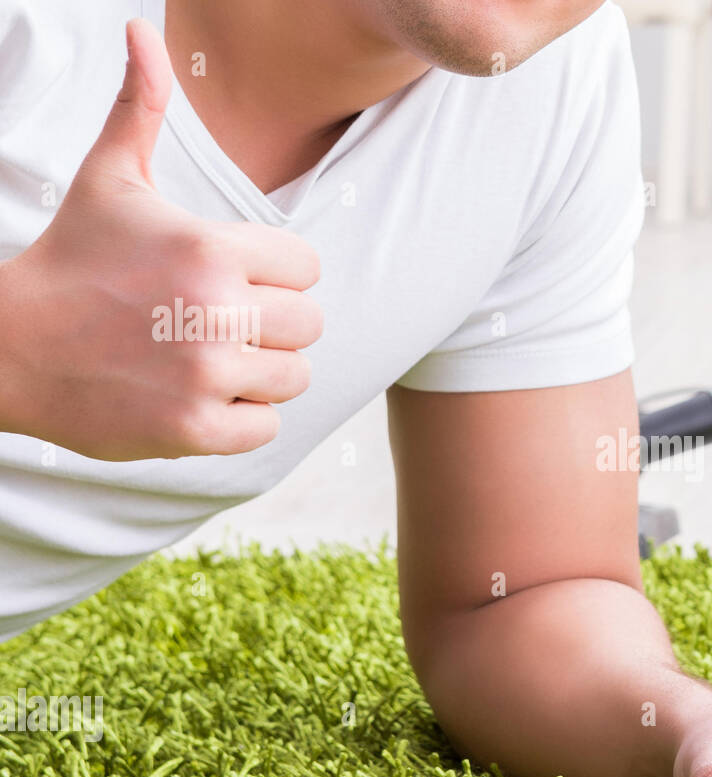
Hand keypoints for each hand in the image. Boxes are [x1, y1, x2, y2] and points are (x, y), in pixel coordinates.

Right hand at [0, 19, 321, 460]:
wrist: (9, 348)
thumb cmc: (72, 261)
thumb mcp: (109, 179)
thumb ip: (140, 107)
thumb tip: (143, 33)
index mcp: (212, 249)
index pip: (306, 268)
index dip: (275, 275)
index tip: (233, 279)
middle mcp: (218, 312)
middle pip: (308, 324)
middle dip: (271, 324)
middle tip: (217, 322)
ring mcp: (207, 375)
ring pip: (294, 376)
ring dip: (261, 372)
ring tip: (209, 358)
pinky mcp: (195, 429)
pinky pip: (266, 427)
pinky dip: (241, 418)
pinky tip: (199, 395)